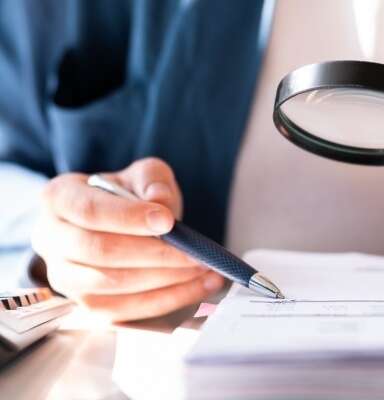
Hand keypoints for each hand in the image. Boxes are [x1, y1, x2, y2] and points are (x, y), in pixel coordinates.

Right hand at [32, 157, 224, 320]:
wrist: (122, 224)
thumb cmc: (129, 197)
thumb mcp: (144, 175)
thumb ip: (153, 180)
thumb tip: (160, 203)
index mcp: (59, 198)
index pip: (90, 211)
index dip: (129, 218)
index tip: (168, 221)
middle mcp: (51, 240)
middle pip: (101, 252)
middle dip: (155, 254)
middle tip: (196, 252)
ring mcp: (65, 278)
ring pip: (114, 285)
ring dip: (166, 279)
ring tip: (204, 268)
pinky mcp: (87, 305)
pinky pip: (127, 310)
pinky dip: (169, 299)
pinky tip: (200, 285)